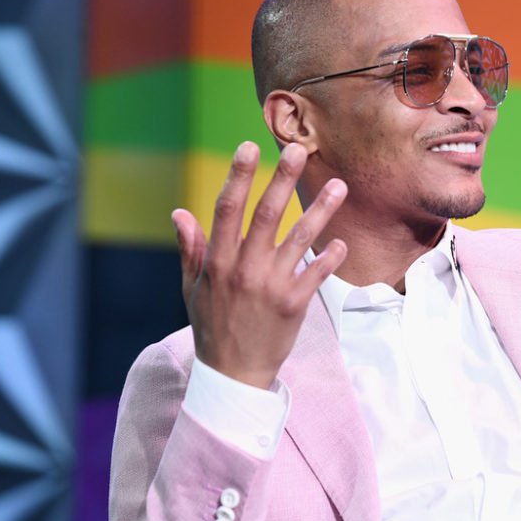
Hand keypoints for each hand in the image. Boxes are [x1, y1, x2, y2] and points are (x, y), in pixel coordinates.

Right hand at [172, 141, 346, 387]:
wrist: (233, 374)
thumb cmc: (212, 326)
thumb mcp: (193, 288)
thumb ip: (191, 249)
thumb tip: (179, 213)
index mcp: (218, 261)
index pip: (227, 208)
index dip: (238, 175)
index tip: (248, 146)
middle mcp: (244, 269)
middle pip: (266, 214)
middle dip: (282, 178)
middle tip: (298, 148)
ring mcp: (270, 286)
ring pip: (299, 239)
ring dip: (320, 210)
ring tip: (339, 185)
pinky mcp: (293, 305)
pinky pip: (316, 274)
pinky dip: (330, 257)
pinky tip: (341, 242)